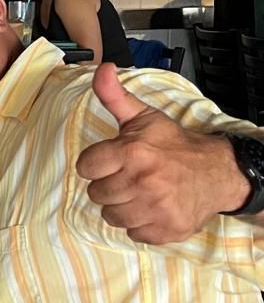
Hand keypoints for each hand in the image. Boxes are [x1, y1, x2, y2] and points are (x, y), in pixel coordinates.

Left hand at [76, 64, 249, 242]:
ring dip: (122, 206)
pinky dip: (140, 224)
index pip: (85, 168)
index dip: (96, 164)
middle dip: (109, 185)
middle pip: (96, 194)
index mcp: (132, 152)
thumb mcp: (143, 116)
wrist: (218, 172)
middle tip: (129, 176)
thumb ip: (114, 95)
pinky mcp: (166, 230)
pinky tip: (152, 208)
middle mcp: (143, 182)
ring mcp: (156, 209)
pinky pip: (133, 233)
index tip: (111, 161)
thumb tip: (102, 69)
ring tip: (140, 192)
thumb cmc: (175, 145)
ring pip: (111, 216)